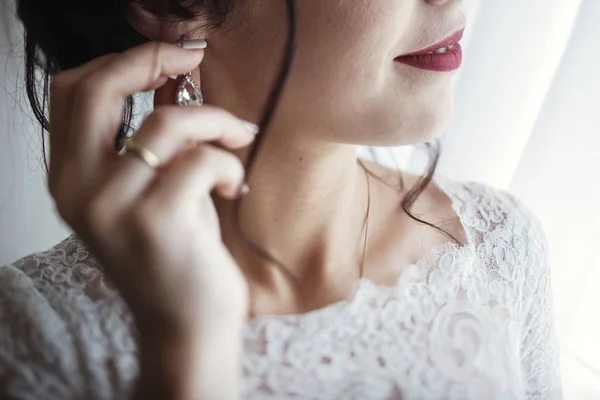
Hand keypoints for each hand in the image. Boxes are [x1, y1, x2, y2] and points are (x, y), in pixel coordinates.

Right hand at [47, 41, 254, 398]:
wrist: (185, 325)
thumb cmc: (174, 256)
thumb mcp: (147, 193)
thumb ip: (147, 141)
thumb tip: (169, 82)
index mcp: (69, 178)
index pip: (73, 91)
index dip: (121, 61)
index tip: (168, 59)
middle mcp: (79, 189)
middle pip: (98, 88)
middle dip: (154, 59)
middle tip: (195, 59)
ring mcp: (114, 206)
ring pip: (168, 123)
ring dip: (216, 120)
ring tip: (240, 138)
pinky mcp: (157, 222)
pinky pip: (203, 159)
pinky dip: (229, 162)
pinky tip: (235, 184)